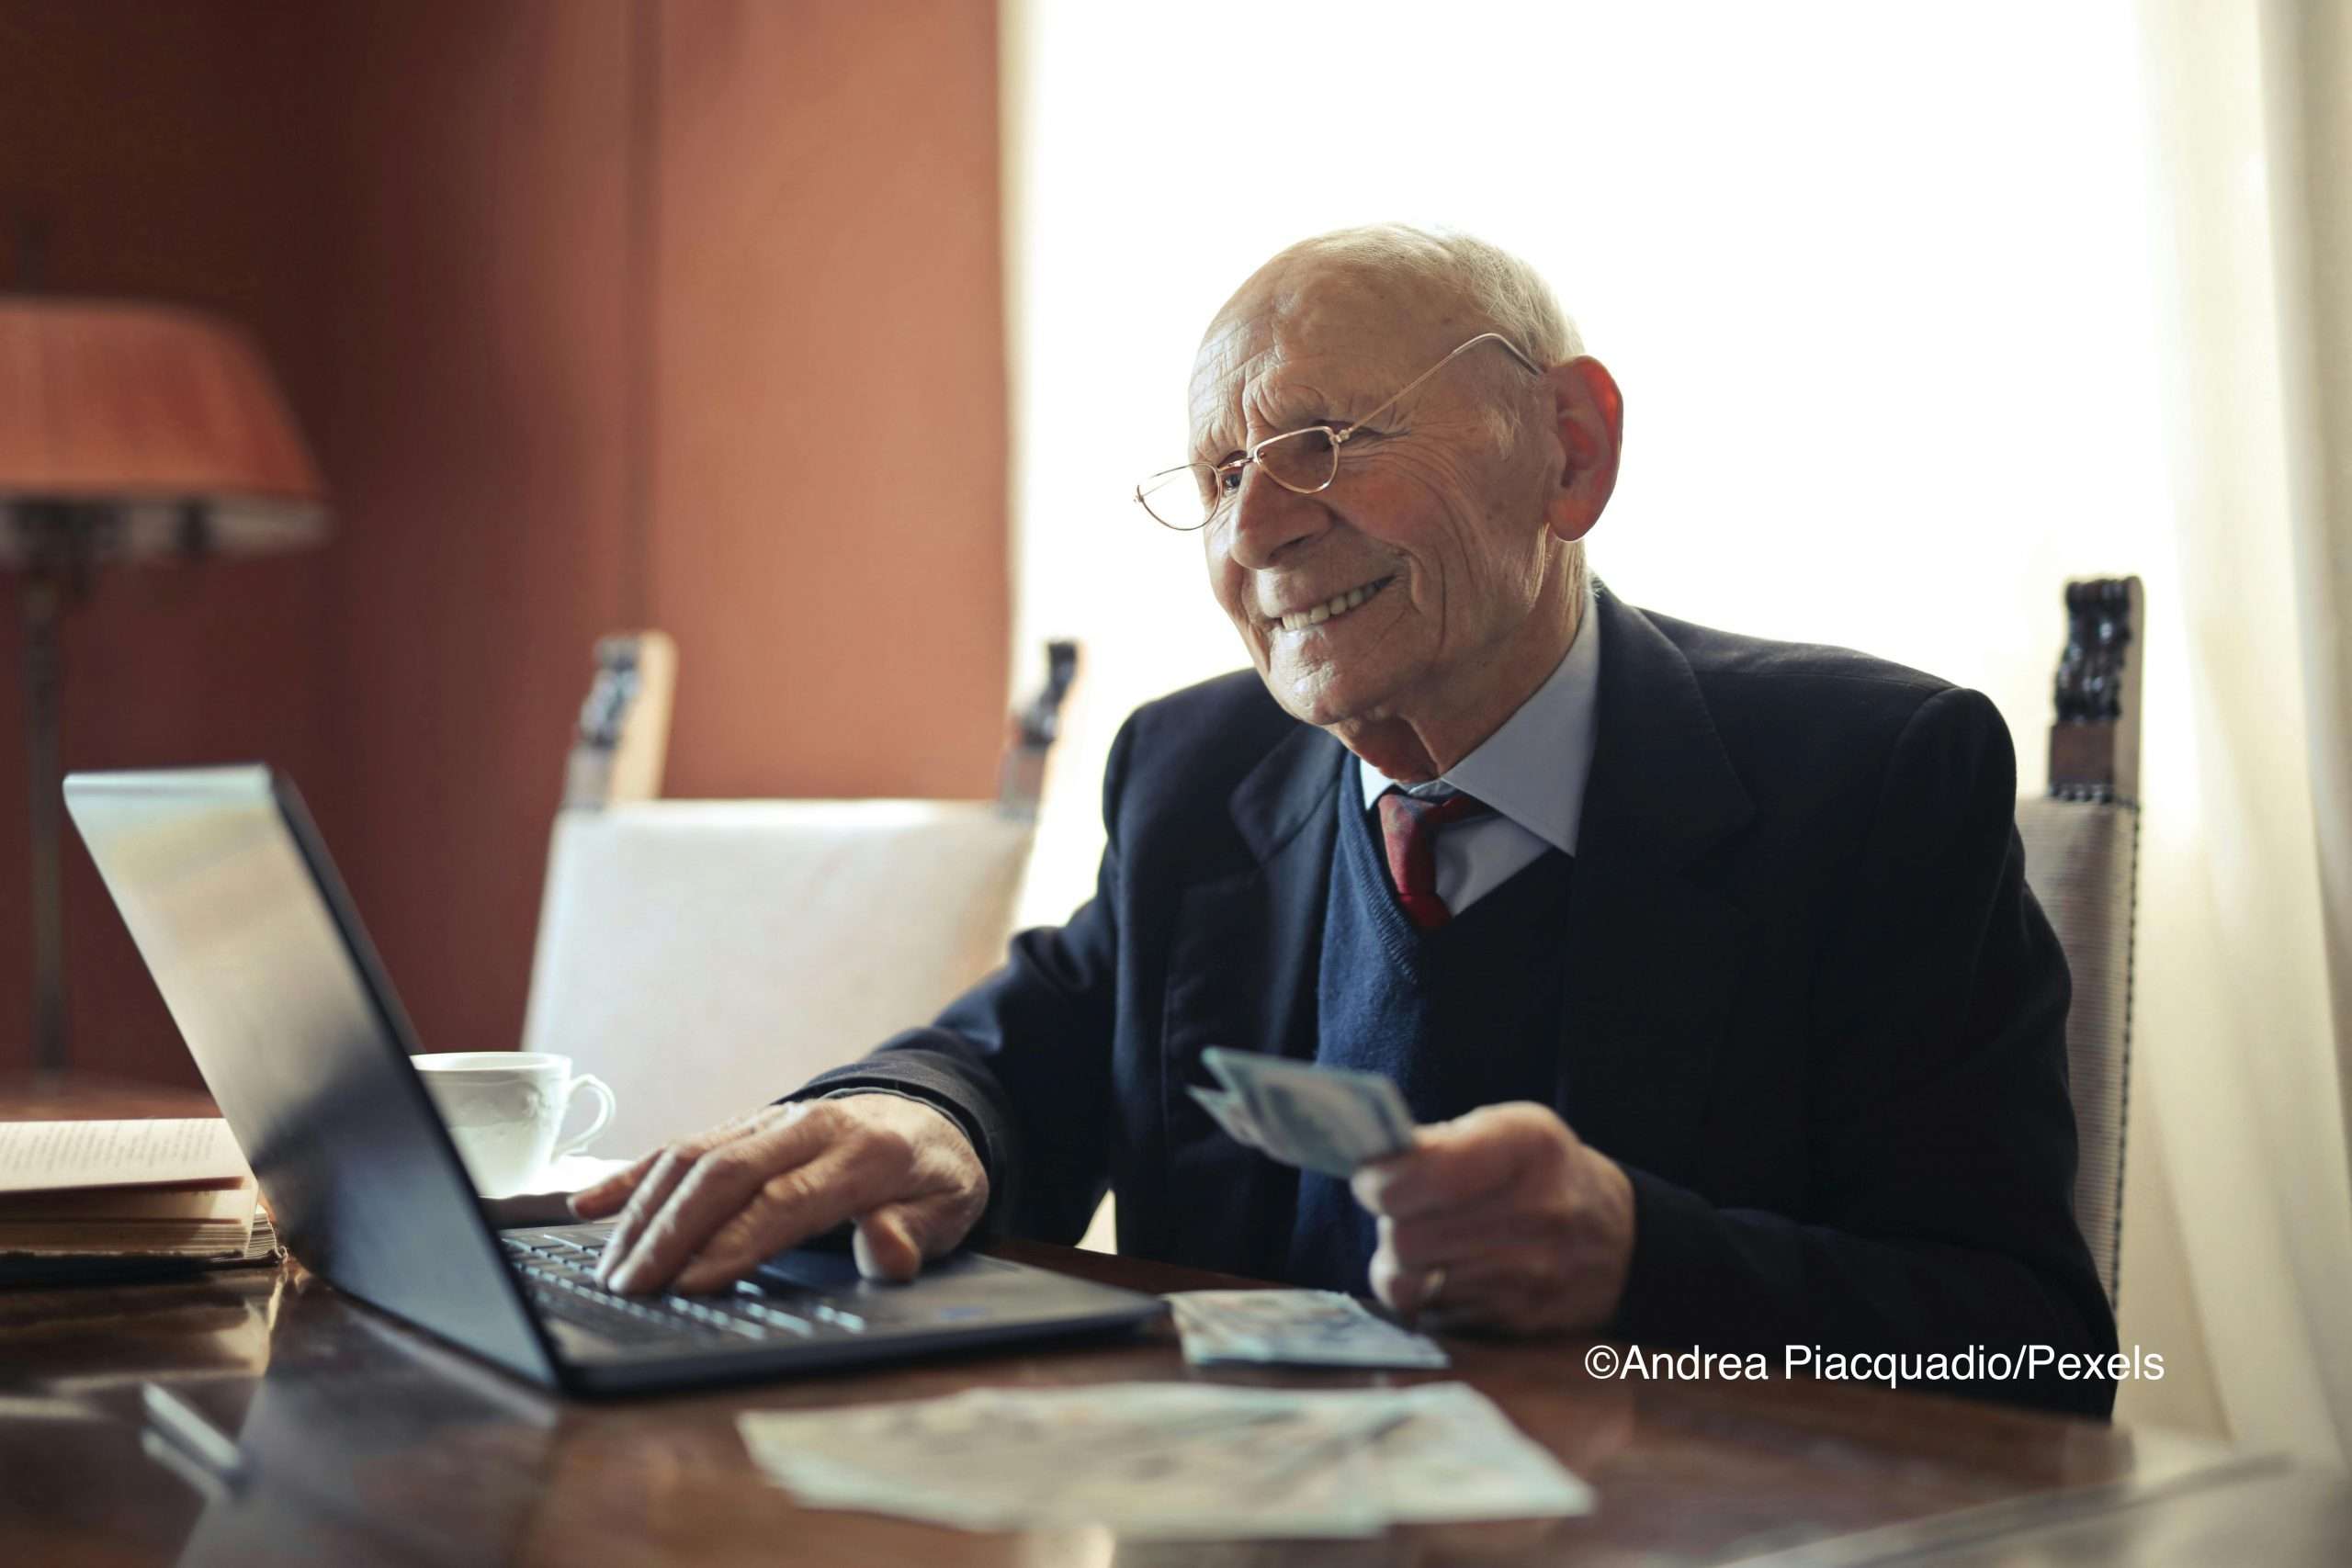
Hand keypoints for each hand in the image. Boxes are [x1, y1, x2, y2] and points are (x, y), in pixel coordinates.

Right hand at [569, 1095, 987, 1294]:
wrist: (930, 1113)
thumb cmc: (934, 1175)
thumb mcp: (948, 1209)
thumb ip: (915, 1234)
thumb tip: (885, 1250)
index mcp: (864, 1153)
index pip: (785, 1199)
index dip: (735, 1242)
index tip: (691, 1285)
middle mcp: (808, 1127)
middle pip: (725, 1173)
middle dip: (672, 1232)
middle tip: (631, 1289)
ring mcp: (770, 1119)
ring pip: (694, 1155)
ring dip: (645, 1211)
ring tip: (612, 1270)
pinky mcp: (745, 1122)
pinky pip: (682, 1144)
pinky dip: (633, 1174)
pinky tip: (587, 1207)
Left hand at [1350, 1101, 1633, 1334]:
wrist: (1621, 1242)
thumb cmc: (1545, 1174)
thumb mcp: (1512, 1129)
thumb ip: (1443, 1140)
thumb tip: (1378, 1166)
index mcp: (1527, 1147)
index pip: (1420, 1176)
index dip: (1380, 1181)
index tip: (1375, 1179)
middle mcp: (1535, 1212)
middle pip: (1406, 1237)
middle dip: (1390, 1225)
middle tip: (1405, 1213)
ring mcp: (1531, 1275)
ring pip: (1411, 1282)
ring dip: (1402, 1263)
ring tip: (1428, 1242)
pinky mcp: (1520, 1322)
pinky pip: (1433, 1313)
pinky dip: (1427, 1294)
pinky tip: (1450, 1273)